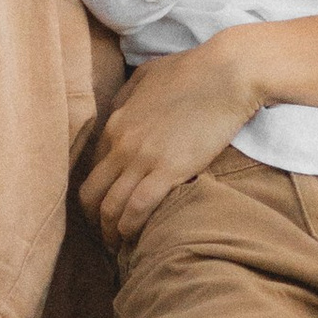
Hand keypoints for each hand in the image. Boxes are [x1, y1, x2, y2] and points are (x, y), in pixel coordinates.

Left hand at [80, 37, 268, 249]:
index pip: (94, 169)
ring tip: (119, 248)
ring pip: (109, 207)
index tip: (108, 208)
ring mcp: (142, 157)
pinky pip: (136, 208)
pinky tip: (134, 239)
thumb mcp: (149, 73)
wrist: (227, 72)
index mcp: (116, 123)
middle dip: (94, 220)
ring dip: (110, 233)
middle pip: (91, 193)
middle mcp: (121, 143)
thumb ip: (129, 92)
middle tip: (107, 236)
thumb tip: (122, 106)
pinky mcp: (168, 169)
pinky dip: (130, 229)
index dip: (98, 194)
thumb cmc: (194, 69)